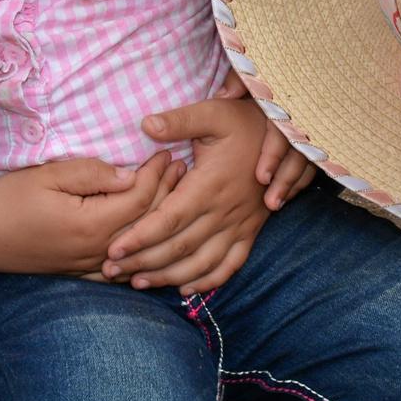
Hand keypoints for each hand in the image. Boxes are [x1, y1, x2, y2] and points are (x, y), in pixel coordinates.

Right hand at [0, 155, 182, 277]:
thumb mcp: (48, 175)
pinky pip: (121, 267)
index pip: (140, 198)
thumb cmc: (8, 198)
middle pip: (146, 223)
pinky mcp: (79, 273)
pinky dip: (140, 251)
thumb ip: (92, 174)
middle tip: (182, 168)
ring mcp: (89, 267)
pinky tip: (150, 239)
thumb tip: (131, 174)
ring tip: (174, 196)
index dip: (158, 173)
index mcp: (91, 225)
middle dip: (168, 194)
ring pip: (137, 246)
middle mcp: (97, 252)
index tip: (169, 150)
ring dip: (158, 220)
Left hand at [103, 98, 303, 294]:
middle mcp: (224, 211)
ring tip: (138, 283)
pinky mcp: (251, 231)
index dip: (140, 237)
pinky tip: (185, 288)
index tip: (113, 249)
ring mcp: (240, 225)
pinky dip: (208, 280)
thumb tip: (146, 124)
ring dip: (169, 276)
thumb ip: (180, 120)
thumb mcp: (213, 112)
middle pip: (179, 247)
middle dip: (143, 262)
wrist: (288, 135)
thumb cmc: (244, 121)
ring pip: (202, 262)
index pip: (168, 219)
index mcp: (210, 185)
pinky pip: (230, 265)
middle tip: (111, 270)